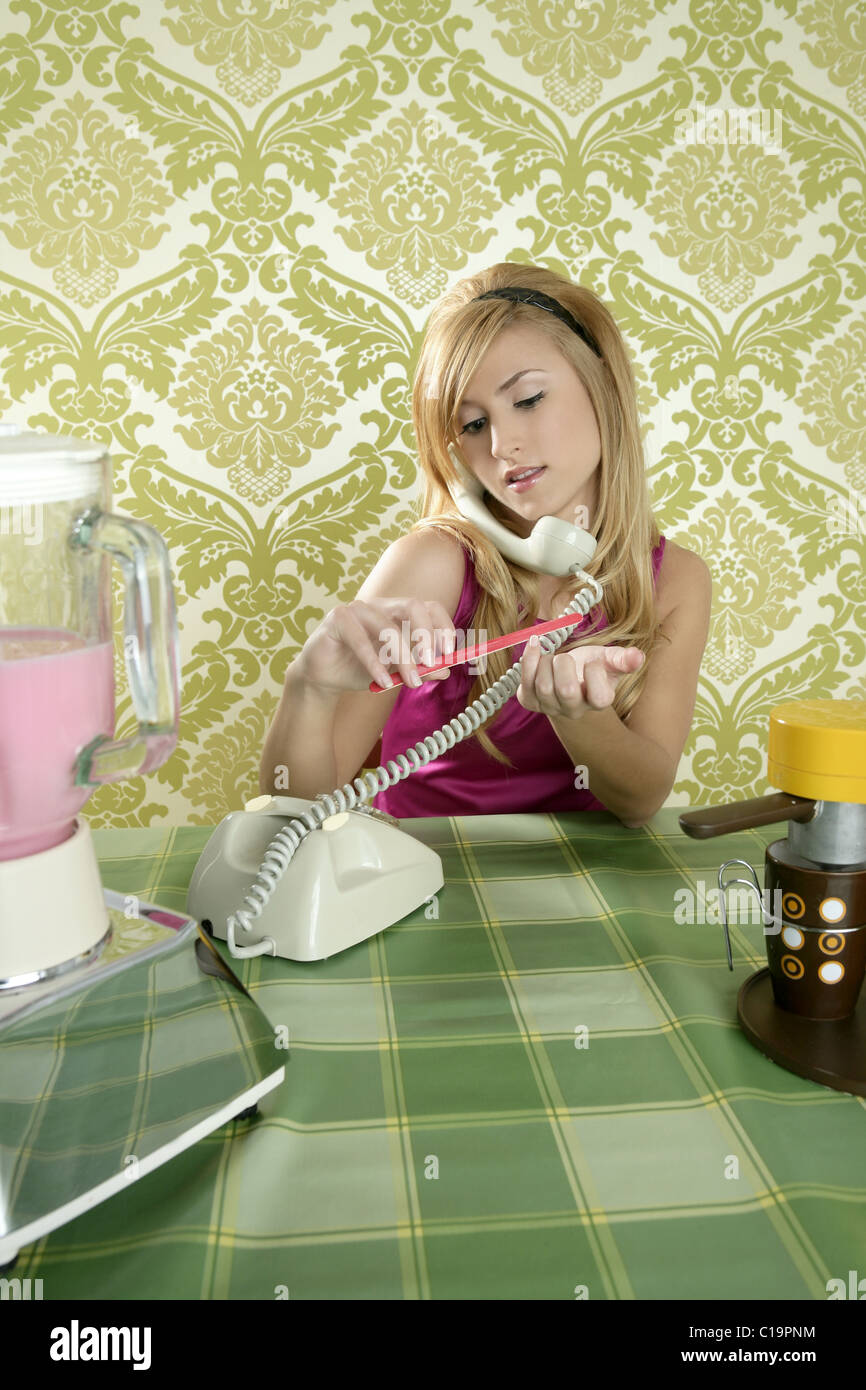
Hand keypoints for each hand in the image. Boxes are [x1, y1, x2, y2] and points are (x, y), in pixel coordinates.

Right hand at [296, 598, 456, 695]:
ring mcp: (357, 609)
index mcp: (397, 612)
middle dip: (427, 635)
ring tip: (411, 682)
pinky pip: (360, 639)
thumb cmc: (359, 669)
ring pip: (388, 628)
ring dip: (403, 657)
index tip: (449, 652)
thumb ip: (419, 669)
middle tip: (433, 662)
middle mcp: (380, 606)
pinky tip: (381, 680)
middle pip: (413, 606)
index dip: (442, 626)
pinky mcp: (337, 619)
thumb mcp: (395, 672)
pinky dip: (374, 662)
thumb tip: (446, 670)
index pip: (429, 607)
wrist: (323, 678)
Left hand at [517, 636, 644, 718]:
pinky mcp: (530, 701)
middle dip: (564, 664)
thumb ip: (623, 659)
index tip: (591, 662)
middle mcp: (574, 710)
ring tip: (552, 657)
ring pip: (543, 687)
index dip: (594, 673)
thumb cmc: (590, 666)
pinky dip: (529, 660)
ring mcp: (550, 708)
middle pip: (566, 692)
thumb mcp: (609, 660)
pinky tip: (535, 645)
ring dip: (546, 662)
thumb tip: (637, 656)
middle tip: (565, 657)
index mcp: (598, 700)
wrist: (568, 678)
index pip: (600, 697)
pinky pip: (525, 683)